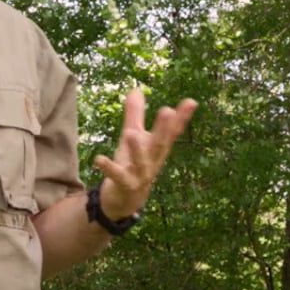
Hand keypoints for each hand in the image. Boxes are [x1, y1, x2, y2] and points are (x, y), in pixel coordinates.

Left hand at [91, 90, 197, 220]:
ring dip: (137, 149)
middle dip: (164, 129)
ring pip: (140, 162)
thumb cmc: (131, 164)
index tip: (191, 102)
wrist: (125, 200)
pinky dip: (108, 168)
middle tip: (167, 111)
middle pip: (160, 144)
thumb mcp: (133, 137)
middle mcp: (152, 160)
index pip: (171, 131)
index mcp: (156, 147)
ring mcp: (140, 174)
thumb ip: (134, 115)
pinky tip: (98, 159)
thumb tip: (135, 89)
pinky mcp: (125, 185)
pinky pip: (117, 176)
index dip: (181, 117)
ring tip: (130, 134)